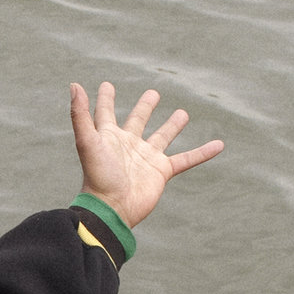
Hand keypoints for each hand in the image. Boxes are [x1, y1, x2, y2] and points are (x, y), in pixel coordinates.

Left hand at [71, 81, 222, 228]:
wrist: (112, 208)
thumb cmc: (97, 176)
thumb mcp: (86, 142)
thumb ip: (80, 114)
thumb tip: (74, 85)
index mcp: (109, 136)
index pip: (106, 112)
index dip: (105, 99)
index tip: (107, 85)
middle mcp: (128, 145)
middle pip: (138, 120)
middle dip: (145, 107)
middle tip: (153, 93)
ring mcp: (146, 158)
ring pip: (163, 137)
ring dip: (172, 126)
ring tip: (183, 113)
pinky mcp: (161, 171)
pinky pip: (186, 159)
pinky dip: (202, 153)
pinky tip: (219, 144)